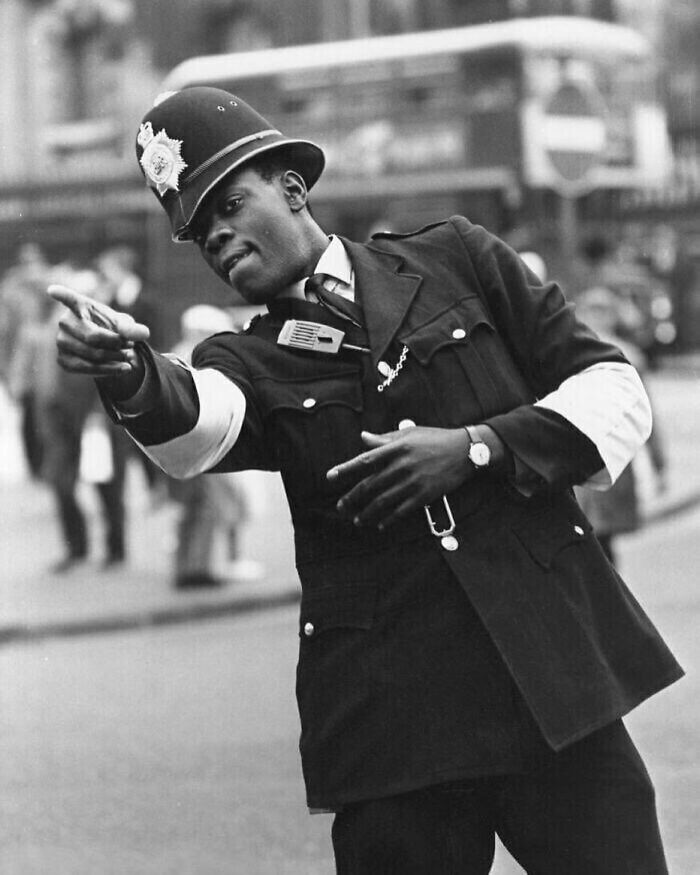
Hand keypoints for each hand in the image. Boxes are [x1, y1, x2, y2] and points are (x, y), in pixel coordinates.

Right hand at [49, 283, 149, 378]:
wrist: (106, 348)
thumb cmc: (113, 328)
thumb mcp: (125, 324)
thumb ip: (133, 327)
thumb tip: (140, 334)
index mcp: (80, 305)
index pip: (70, 299)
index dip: (62, 295)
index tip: (52, 290)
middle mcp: (65, 322)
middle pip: (93, 337)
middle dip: (116, 344)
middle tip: (131, 346)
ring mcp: (61, 342)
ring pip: (92, 355)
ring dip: (115, 358)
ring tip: (129, 357)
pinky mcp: (63, 360)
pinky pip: (87, 369)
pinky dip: (109, 370)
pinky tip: (122, 368)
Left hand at [327, 427, 471, 528]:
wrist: (464, 451)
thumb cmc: (435, 439)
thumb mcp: (409, 434)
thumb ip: (385, 438)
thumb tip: (363, 437)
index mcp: (396, 448)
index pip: (365, 460)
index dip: (345, 469)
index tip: (330, 477)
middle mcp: (402, 465)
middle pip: (370, 485)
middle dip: (352, 498)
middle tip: (341, 506)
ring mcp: (413, 482)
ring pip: (383, 501)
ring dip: (367, 513)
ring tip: (357, 520)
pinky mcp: (424, 495)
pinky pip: (401, 511)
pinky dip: (389, 519)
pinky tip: (380, 524)